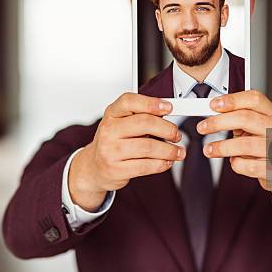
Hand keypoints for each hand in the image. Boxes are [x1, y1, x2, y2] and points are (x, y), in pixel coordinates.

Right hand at [69, 93, 184, 210]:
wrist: (94, 167)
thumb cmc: (113, 142)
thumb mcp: (122, 122)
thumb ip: (141, 115)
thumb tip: (167, 112)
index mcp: (112, 114)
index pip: (130, 101)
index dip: (151, 103)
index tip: (168, 107)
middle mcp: (109, 130)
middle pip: (144, 123)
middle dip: (167, 129)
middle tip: (176, 134)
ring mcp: (111, 151)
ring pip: (148, 147)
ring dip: (169, 150)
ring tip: (177, 151)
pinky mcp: (116, 169)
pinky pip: (145, 166)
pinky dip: (161, 164)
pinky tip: (166, 161)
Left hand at [197, 90, 271, 208]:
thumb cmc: (266, 142)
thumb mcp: (255, 125)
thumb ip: (238, 116)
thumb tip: (213, 110)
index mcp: (271, 113)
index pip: (254, 99)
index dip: (232, 100)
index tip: (213, 105)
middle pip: (246, 119)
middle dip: (219, 122)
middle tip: (202, 127)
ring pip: (245, 145)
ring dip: (222, 147)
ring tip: (209, 149)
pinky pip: (249, 166)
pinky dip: (236, 164)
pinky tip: (234, 161)